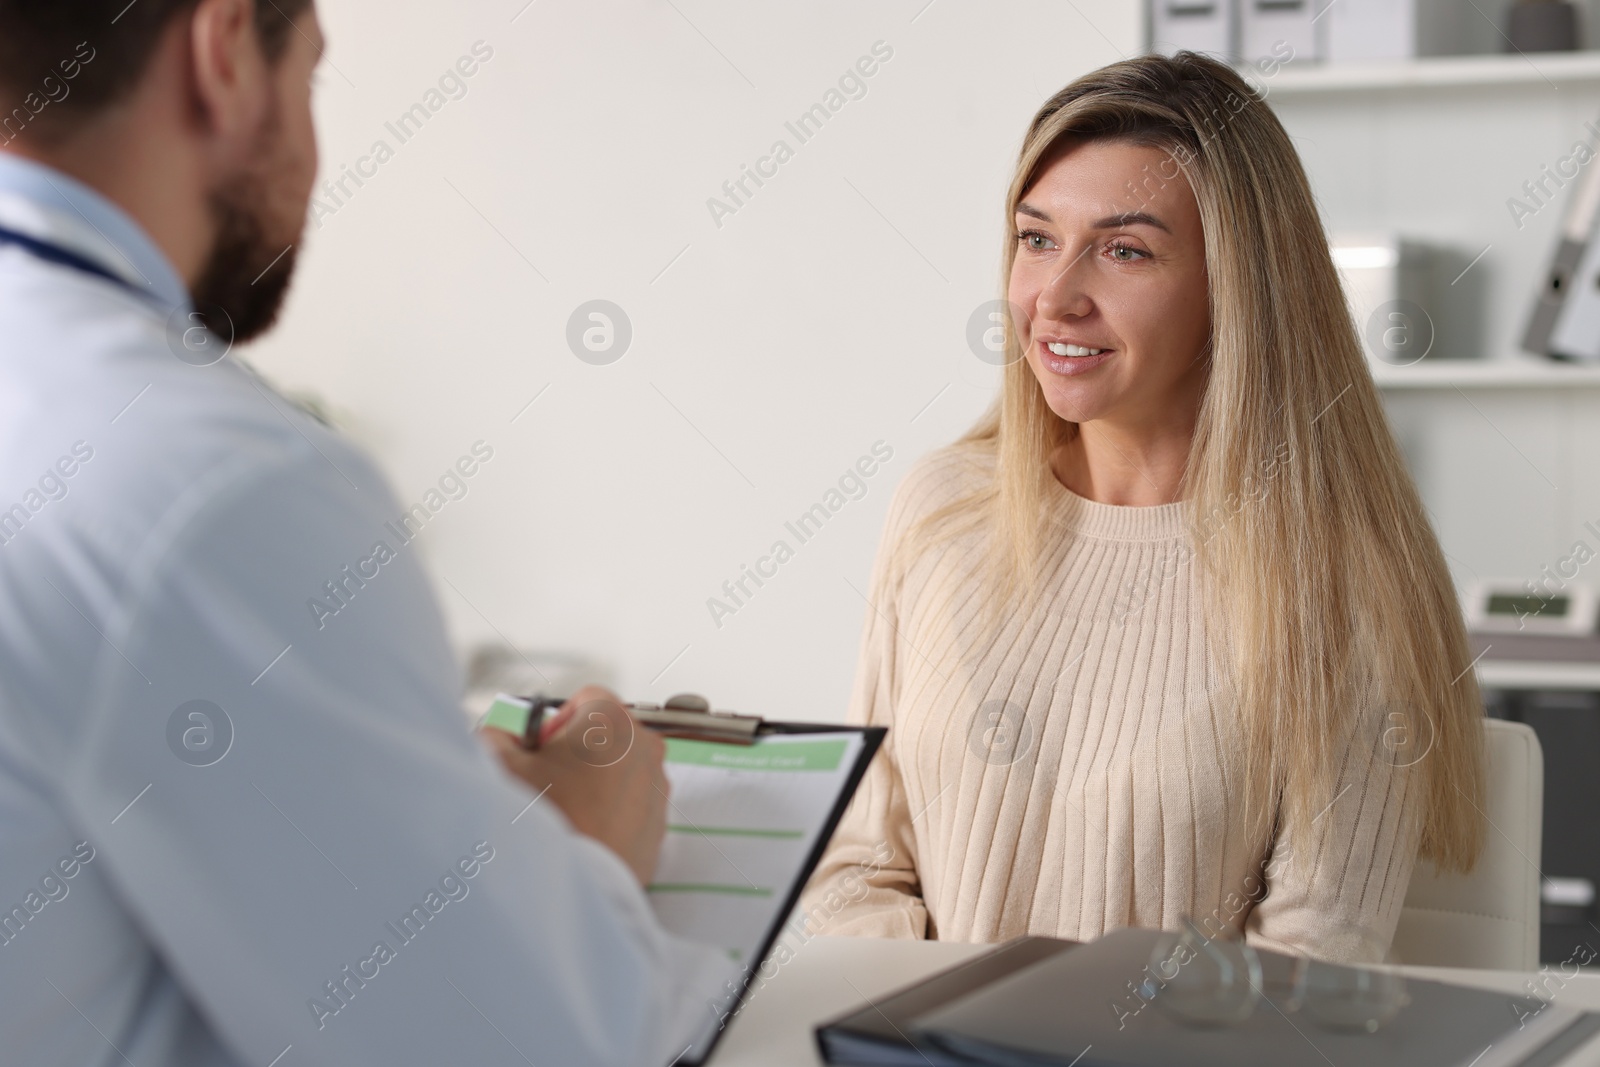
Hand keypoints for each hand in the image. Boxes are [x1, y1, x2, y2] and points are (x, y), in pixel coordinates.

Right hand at [481, 685, 668, 886]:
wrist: (574, 883)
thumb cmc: (542, 818)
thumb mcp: (501, 765)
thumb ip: (499, 735)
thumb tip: (502, 734)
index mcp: (611, 721)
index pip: (588, 698)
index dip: (560, 720)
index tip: (544, 748)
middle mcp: (645, 746)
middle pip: (608, 734)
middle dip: (580, 751)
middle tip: (551, 780)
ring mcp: (657, 787)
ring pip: (621, 770)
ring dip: (596, 782)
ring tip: (566, 811)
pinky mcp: (659, 824)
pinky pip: (633, 806)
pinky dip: (611, 813)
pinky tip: (584, 832)